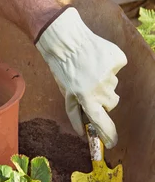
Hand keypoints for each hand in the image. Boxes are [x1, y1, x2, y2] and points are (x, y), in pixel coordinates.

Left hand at [35, 7, 126, 147]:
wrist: (66, 39)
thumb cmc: (63, 67)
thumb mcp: (65, 92)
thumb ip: (75, 113)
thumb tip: (82, 132)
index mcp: (86, 98)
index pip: (102, 123)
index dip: (109, 135)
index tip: (112, 142)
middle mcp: (101, 89)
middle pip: (111, 102)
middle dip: (101, 98)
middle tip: (88, 85)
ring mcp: (111, 74)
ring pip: (113, 85)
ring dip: (104, 80)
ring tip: (90, 68)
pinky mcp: (118, 60)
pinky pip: (118, 67)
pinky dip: (109, 64)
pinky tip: (97, 58)